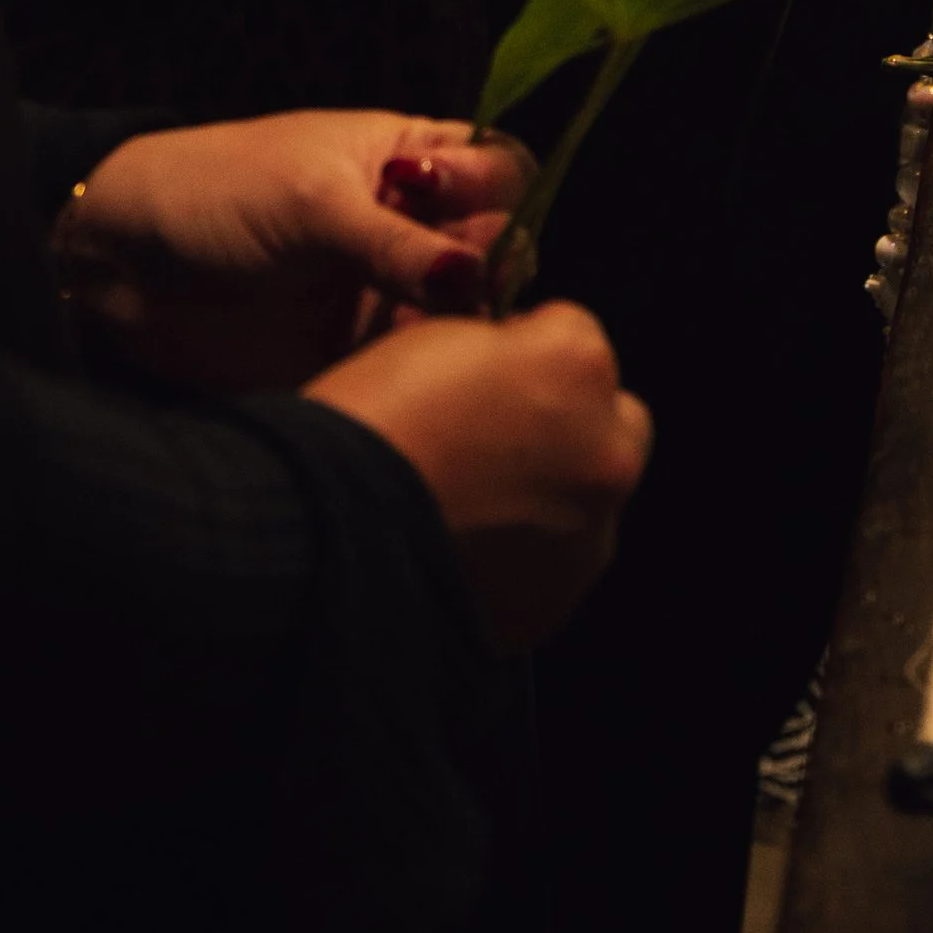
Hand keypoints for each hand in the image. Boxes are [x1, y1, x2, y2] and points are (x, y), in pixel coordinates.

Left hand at [55, 112, 525, 389]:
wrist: (122, 266)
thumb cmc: (216, 195)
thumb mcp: (312, 204)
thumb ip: (397, 244)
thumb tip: (474, 278)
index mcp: (410, 156)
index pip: (499, 168)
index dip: (493, 190)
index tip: (451, 211)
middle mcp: (412, 223)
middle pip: (498, 244)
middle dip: (492, 268)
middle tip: (455, 291)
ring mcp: (389, 291)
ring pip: (467, 313)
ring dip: (465, 329)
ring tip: (430, 338)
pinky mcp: (362, 355)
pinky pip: (420, 369)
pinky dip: (428, 376)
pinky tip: (410, 378)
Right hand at [311, 299, 652, 650]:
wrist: (320, 543)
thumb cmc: (363, 424)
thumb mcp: (429, 338)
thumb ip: (494, 343)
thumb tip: (510, 357)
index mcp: (577, 365)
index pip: (573, 328)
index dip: (523, 344)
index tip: (481, 366)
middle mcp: (607, 450)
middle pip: (612, 418)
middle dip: (569, 419)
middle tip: (493, 436)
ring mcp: (590, 537)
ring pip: (589, 498)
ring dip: (549, 492)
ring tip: (469, 503)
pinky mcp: (558, 604)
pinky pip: (555, 563)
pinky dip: (523, 553)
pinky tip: (463, 547)